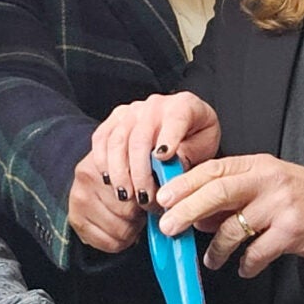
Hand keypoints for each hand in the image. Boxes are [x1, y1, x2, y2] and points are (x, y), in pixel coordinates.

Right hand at [70, 94, 223, 252]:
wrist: (179, 131)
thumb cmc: (193, 141)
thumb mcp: (203, 149)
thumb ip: (190, 156)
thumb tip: (172, 164)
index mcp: (183, 106)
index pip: (175, 118)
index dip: (169, 137)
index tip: (164, 158)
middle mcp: (153, 105)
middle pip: (140, 137)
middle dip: (140, 171)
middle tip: (145, 197)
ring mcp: (130, 112)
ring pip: (116, 141)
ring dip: (119, 172)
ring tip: (127, 196)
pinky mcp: (113, 121)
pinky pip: (101, 139)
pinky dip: (103, 163)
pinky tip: (110, 181)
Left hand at [155, 156, 303, 272]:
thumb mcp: (271, 183)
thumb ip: (236, 195)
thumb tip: (198, 216)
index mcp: (259, 166)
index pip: (214, 169)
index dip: (184, 184)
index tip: (163, 198)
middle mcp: (269, 181)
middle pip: (218, 192)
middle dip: (187, 211)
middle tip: (168, 228)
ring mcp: (281, 206)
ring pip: (234, 228)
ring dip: (217, 249)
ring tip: (211, 260)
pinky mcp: (293, 231)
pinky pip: (257, 252)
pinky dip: (246, 264)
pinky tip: (245, 269)